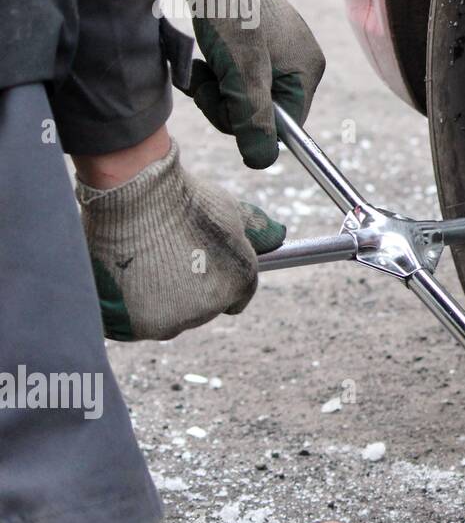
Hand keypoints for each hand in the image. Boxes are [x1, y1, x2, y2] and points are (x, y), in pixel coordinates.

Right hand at [78, 141, 285, 341]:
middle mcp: (211, 308)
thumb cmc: (183, 198)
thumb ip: (257, 229)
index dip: (219, 279)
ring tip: (144, 264)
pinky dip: (132, 309)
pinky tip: (126, 279)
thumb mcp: (228, 209)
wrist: (134, 196)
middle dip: (189, 288)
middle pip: (201, 308)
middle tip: (166, 257)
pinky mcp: (138, 327)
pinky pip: (138, 324)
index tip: (200, 265)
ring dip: (160, 300)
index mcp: (239, 282)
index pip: (237, 296)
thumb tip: (279, 235)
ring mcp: (173, 320)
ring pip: (169, 318)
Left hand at [178, 0, 324, 167]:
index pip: (283, 126)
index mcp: (306, 72)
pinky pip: (239, 75)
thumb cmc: (232, 11)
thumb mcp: (241, 71)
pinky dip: (218, 73)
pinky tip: (206, 58)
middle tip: (206, 78)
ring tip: (202, 66)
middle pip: (261, 112)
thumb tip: (261, 162)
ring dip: (217, 88)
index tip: (222, 98)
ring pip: (245, 95)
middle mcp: (299, 64)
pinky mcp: (259, 43)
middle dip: (227, 102)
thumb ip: (253, 118)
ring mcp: (280, 53)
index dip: (248, 122)